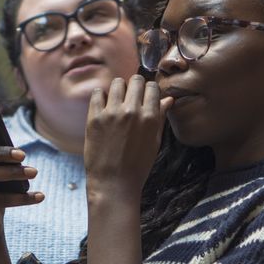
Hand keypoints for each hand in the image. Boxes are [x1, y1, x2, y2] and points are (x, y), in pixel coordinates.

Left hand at [84, 75, 172, 209]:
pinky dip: (101, 96)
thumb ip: (160, 118)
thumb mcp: (155, 142)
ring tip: (117, 101)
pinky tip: (104, 106)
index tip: (145, 96)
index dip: (149, 90)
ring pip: (117, 83)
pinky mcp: (95, 118)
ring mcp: (112, 113)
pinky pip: (98, 93)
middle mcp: (132, 111)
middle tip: (131, 97)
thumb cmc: (137, 165)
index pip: (152, 87)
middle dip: (135, 86)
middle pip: (135, 81)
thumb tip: (168, 99)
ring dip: (118, 89)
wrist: (113, 183)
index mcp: (150, 117)